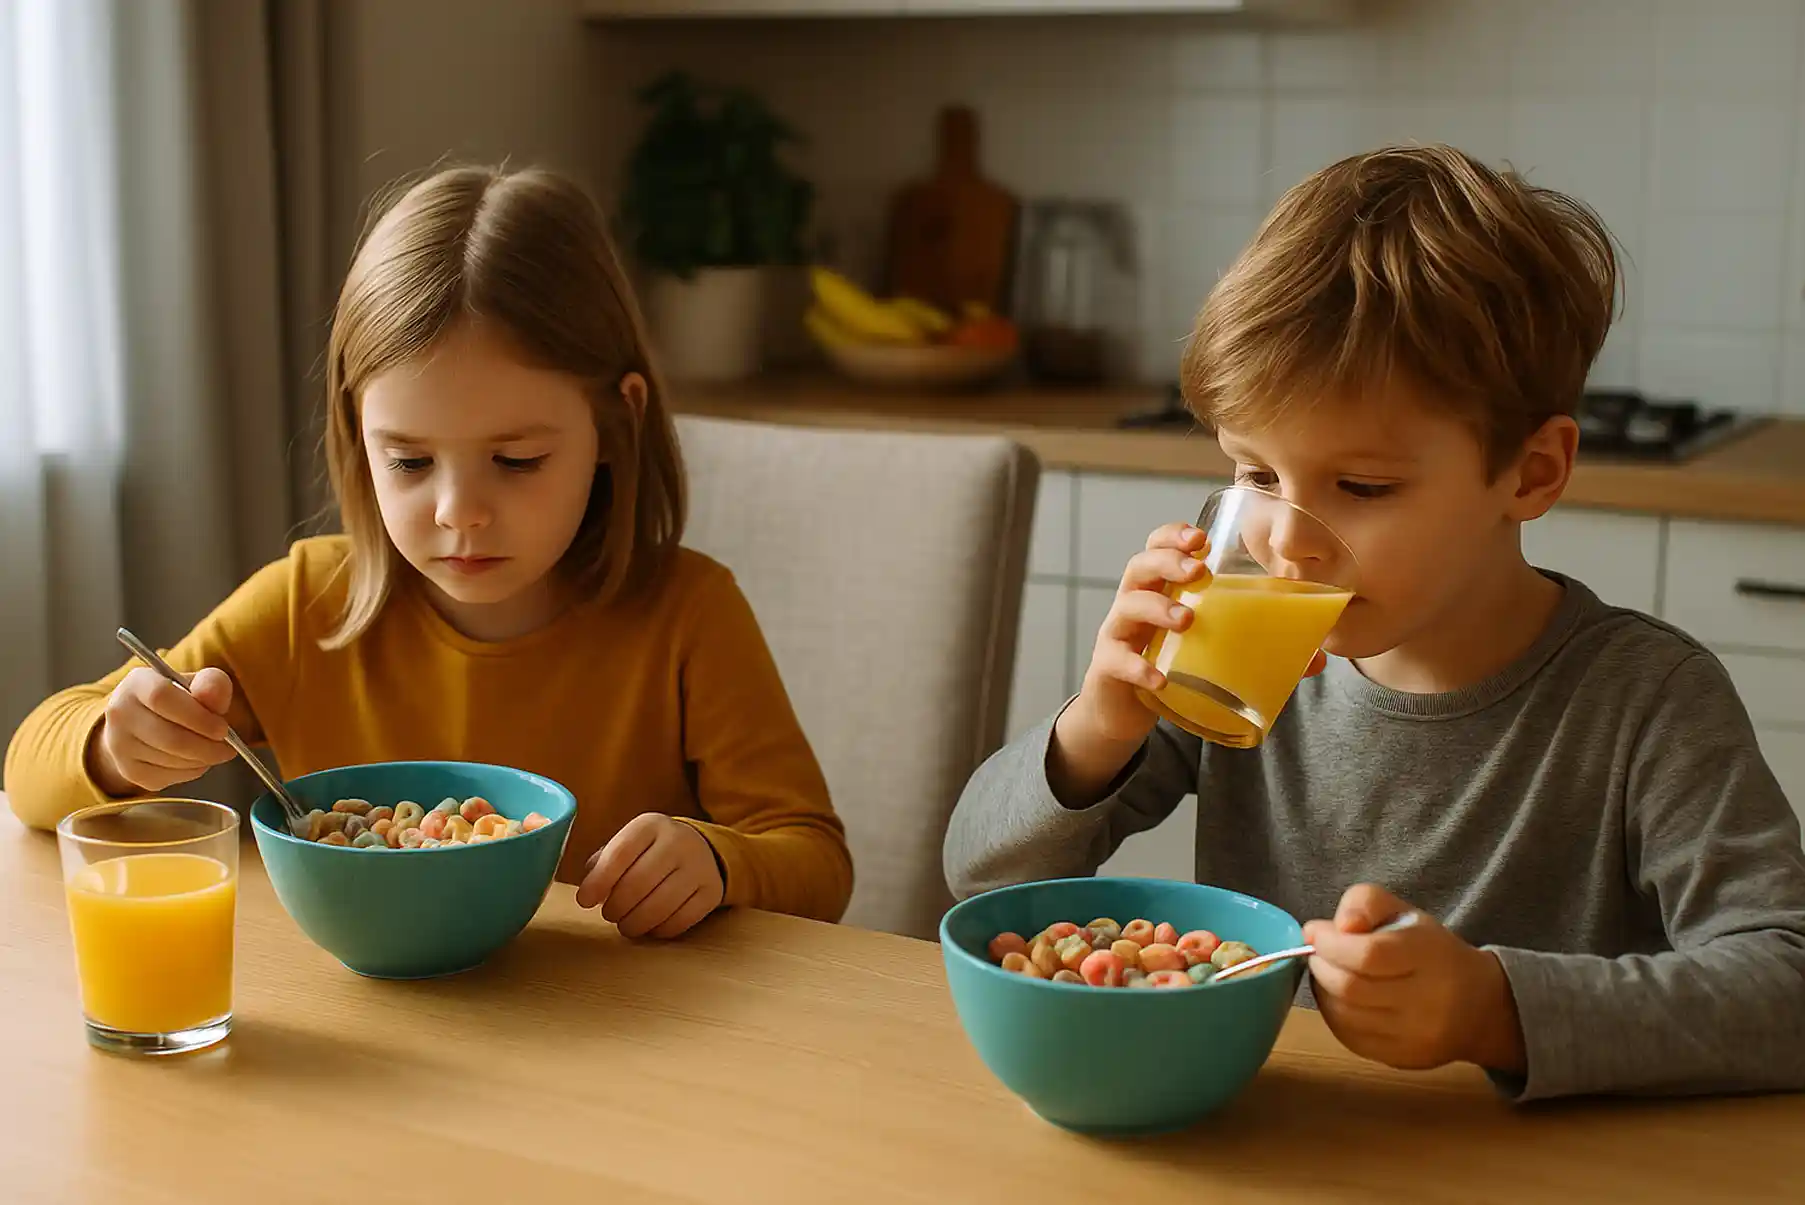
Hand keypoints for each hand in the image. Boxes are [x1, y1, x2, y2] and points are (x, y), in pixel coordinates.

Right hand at [91, 666, 236, 793]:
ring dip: (202, 759)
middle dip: (208, 747)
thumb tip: (214, 695)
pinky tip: (196, 759)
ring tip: (213, 750)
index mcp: (136, 684)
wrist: (145, 722)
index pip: (161, 698)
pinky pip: (168, 776)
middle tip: (228, 748)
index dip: (197, 717)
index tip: (222, 729)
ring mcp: (119, 744)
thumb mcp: (197, 683)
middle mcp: (120, 713)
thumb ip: (212, 684)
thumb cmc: (178, 700)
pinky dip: (191, 771)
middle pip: (170, 738)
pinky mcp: (127, 770)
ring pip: (171, 760)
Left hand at [575, 813, 724, 938]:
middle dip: (616, 907)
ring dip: (635, 923)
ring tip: (626, 925)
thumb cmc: (652, 851)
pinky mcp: (712, 892)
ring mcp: (699, 867)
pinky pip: (681, 920)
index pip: (619, 854)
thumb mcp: (629, 843)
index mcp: (650, 826)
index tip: (585, 900)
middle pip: (638, 883)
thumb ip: (604, 863)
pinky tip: (650, 926)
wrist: (703, 848)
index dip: (598, 881)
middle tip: (609, 914)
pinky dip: (659, 930)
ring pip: (660, 906)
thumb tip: (588, 893)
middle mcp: (678, 841)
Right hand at [1047, 521, 1325, 804]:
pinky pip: (1119, 662)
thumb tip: (1318, 658)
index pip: (1157, 547)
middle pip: (1139, 566)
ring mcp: (1118, 636)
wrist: (1124, 711)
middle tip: (1199, 571)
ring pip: (1127, 607)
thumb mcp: (1207, 649)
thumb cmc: (1171, 665)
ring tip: (1187, 619)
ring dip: (1157, 607)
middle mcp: (1133, 604)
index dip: (1174, 535)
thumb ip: (1258, 648)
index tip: (1201, 538)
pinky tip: (1161, 678)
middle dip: (1168, 562)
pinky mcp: (1109, 670)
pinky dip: (1140, 668)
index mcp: (1159, 589)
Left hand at [1304, 884, 1524, 1074]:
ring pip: (1344, 1015)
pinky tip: (1340, 997)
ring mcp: (1412, 1037)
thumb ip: (1364, 903)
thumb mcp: (1402, 911)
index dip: (1330, 943)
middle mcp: (1424, 1002)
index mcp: (1428, 957)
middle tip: (1318, 951)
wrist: (1478, 1006)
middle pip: (1350, 988)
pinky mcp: (1399, 1059)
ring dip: (1323, 988)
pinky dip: (1334, 1013)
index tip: (1315, 931)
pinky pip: (1349, 1037)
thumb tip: (1333, 928)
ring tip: (1329, 971)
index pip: (1367, 954)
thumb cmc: (1430, 951)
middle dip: (1320, 965)